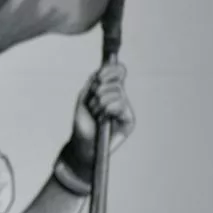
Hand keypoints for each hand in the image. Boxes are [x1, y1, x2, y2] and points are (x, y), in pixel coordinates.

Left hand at [63, 61, 135, 181]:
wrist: (83, 144)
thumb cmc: (82, 122)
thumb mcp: (84, 98)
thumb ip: (93, 82)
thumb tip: (103, 68)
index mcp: (110, 90)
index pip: (119, 71)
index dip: (111, 70)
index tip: (98, 76)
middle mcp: (120, 97)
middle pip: (116, 82)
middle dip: (99, 91)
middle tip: (92, 104)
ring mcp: (126, 108)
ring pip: (117, 92)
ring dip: (100, 103)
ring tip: (96, 114)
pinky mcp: (129, 120)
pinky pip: (120, 105)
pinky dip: (108, 109)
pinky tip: (103, 119)